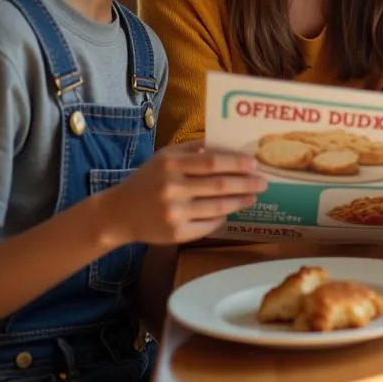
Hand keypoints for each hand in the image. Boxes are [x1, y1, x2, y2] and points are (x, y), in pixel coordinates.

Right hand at [99, 141, 267, 246]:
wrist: (119, 213)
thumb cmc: (148, 179)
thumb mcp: (166, 156)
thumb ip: (195, 149)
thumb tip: (231, 146)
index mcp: (171, 164)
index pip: (213, 162)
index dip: (237, 163)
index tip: (255, 163)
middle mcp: (172, 188)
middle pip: (219, 185)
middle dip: (246, 183)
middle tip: (263, 181)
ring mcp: (174, 213)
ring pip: (217, 207)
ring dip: (240, 201)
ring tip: (254, 196)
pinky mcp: (175, 234)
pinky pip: (208, 225)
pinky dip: (222, 217)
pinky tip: (231, 210)